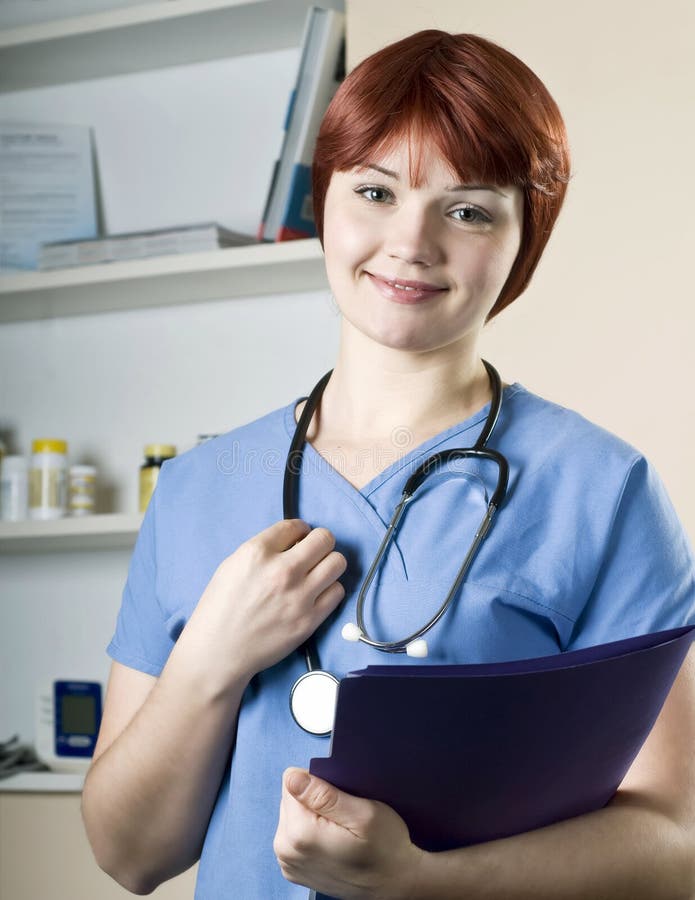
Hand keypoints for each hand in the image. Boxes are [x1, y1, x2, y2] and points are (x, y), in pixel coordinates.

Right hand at [184, 519, 346, 680]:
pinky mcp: (310, 620)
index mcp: (257, 553)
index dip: (299, 530)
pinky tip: (316, 594)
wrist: (218, 651)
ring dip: (329, 564)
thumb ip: (263, 549)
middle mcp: (282, 570)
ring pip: (338, 562)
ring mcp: (299, 596)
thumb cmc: (220, 608)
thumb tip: (292, 542)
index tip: (299, 539)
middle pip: (324, 539)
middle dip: (320, 542)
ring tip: (317, 573)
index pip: (295, 525)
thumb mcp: (232, 565)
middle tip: (313, 553)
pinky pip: (337, 591)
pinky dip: (330, 590)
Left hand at [274, 768, 425, 898]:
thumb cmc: (385, 849)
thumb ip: (324, 794)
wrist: (394, 884)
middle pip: (290, 798)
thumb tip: (292, 777)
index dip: (319, 784)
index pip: (293, 781)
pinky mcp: (293, 868)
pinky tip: (334, 840)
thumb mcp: (364, 814)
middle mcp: (286, 850)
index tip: (340, 801)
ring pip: (293, 814)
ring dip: (314, 816)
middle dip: (316, 800)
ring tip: (342, 830)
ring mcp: (288, 862)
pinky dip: (313, 831)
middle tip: (345, 816)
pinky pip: (295, 833)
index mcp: (300, 833)